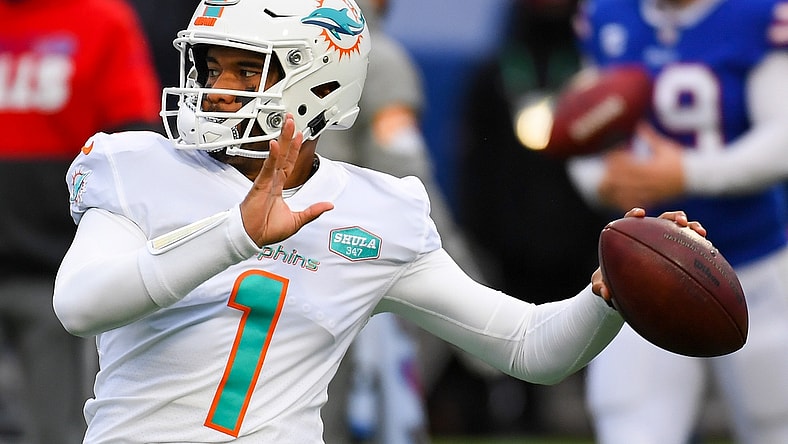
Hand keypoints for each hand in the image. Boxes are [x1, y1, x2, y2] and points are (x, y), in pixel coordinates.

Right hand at [239, 114, 333, 246]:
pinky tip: (275, 145)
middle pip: (282, 154)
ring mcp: (265, 182)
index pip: (289, 163)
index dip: (294, 149)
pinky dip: (271, 157)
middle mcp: (272, 181)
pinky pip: (267, 169)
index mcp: (278, 187)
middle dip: (288, 137)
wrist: (251, 238)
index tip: (299, 135)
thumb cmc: (266, 230)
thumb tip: (329, 205)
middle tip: (291, 120)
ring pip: (276, 157)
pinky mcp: (259, 186)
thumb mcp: (297, 220)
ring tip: (287, 124)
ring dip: (282, 140)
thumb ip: (313, 211)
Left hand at [591, 207, 706, 304]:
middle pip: (662, 220)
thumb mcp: (602, 285)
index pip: (631, 221)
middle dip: (673, 217)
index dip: (635, 215)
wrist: (624, 289)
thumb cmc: (610, 282)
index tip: (639, 214)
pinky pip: (690, 248)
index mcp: (629, 238)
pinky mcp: (677, 254)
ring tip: (700, 232)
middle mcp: (649, 237)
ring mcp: (665, 244)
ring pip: (680, 231)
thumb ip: (600, 287)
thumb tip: (606, 294)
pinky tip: (710, 251)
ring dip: (691, 227)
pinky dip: (699, 247)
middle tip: (681, 221)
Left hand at [598, 124, 685, 210]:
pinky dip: (628, 201)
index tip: (608, 157)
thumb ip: (650, 138)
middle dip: (613, 177)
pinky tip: (618, 199)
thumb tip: (639, 125)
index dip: (617, 162)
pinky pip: (639, 202)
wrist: (698, 177)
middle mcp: (652, 181)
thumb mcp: (665, 147)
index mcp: (653, 167)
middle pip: (627, 181)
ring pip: (630, 193)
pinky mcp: (656, 199)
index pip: (630, 165)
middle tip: (603, 173)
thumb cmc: (680, 160)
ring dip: (617, 190)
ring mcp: (653, 191)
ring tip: (606, 186)